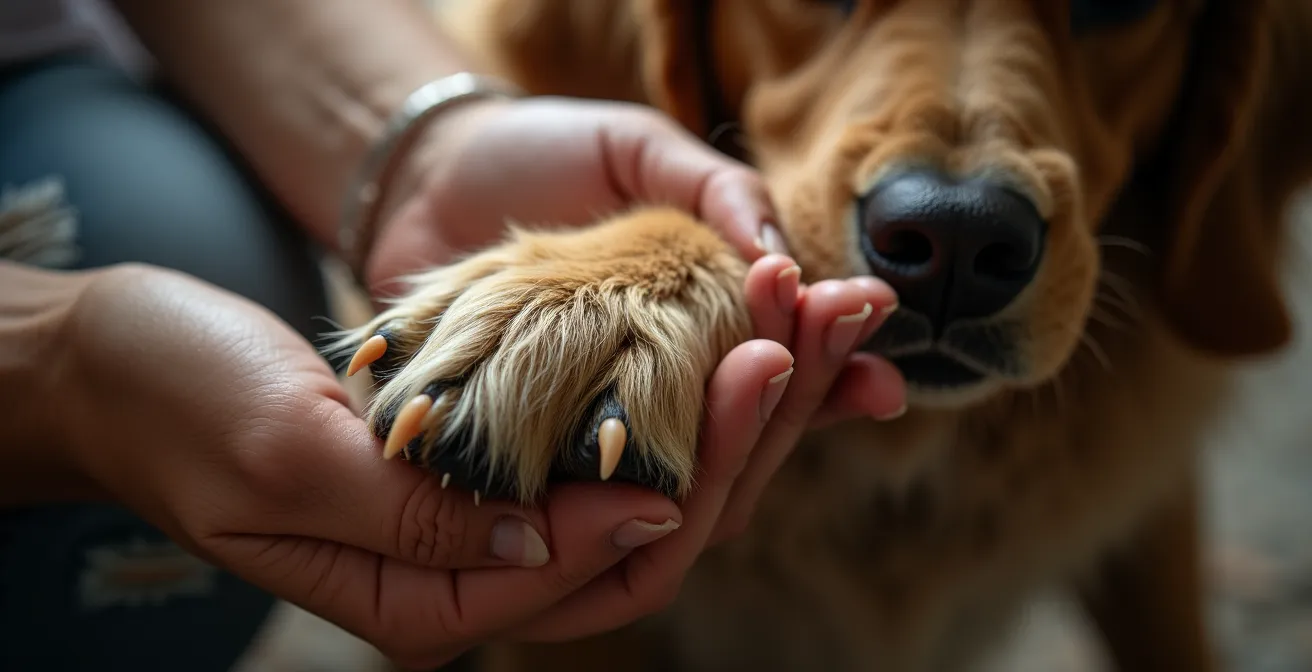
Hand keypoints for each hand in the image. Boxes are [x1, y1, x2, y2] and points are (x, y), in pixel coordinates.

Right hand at [46, 263, 836, 667]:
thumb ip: (422, 520)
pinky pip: (602, 443)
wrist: (119, 367)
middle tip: (803, 337)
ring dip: (723, 412)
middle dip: (737, 441)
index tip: (753, 373)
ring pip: (641, 488)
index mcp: (424, 604)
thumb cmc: (180, 404)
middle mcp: (470, 577)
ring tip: (791, 322)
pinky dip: (667, 391)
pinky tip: (719, 334)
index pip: (601, 566)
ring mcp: (483, 524)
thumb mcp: (285, 458)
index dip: (692, 474)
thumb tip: (572, 537)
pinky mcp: (486, 466)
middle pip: (648, 535)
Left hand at [363, 96, 908, 545]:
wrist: (425, 179)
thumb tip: (780, 251)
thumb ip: (713, 191)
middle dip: (794, 390)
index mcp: (702, 343)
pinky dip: (632, 477)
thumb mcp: (639, 150)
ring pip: (685, 489)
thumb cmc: (544, 158)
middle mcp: (658, 408)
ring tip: (767, 359)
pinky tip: (665, 445)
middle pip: (746, 447)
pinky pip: (588, 497)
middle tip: (814, 328)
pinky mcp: (523, 467)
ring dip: (736, 435)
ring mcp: (592, 445)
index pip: (784, 382)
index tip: (874, 319)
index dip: (833, 366)